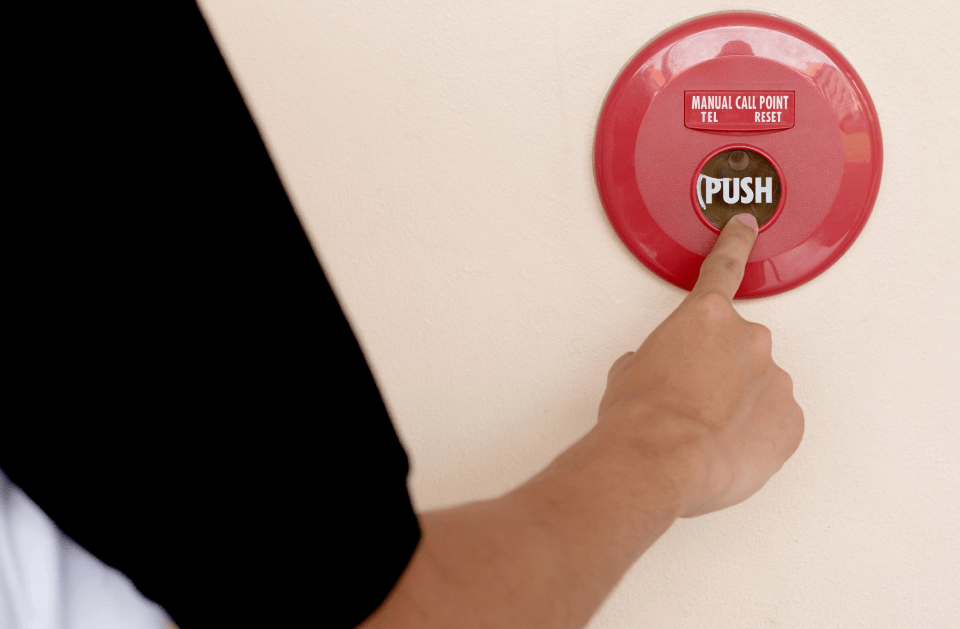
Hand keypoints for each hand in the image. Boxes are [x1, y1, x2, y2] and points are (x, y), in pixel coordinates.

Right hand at [599, 214, 803, 516]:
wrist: (660, 462)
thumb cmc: (640, 417)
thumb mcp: (628, 372)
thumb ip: (656, 357)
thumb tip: (658, 373)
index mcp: (706, 317)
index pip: (724, 267)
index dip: (735, 243)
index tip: (745, 226)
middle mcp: (749, 340)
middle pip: (739, 347)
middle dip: (720, 370)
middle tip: (691, 401)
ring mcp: (775, 380)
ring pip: (759, 387)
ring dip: (739, 405)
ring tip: (705, 434)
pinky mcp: (791, 422)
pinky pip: (775, 422)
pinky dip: (755, 434)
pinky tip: (728, 448)